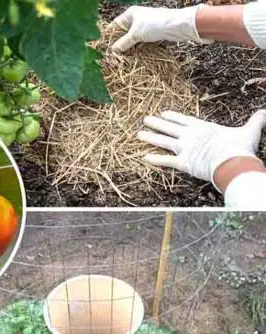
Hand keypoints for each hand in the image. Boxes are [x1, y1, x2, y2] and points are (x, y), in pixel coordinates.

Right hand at [111, 5, 211, 51]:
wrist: (177, 25)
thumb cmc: (155, 25)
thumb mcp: (136, 34)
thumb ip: (123, 43)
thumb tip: (113, 50)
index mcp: (130, 14)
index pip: (114, 25)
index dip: (109, 36)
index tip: (104, 47)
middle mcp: (136, 18)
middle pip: (122, 32)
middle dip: (118, 43)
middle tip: (112, 54)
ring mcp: (144, 25)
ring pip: (131, 38)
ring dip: (127, 47)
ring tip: (122, 57)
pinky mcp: (151, 32)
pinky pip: (140, 41)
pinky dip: (136, 47)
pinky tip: (133, 54)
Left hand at [138, 110, 265, 189]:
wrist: (234, 162)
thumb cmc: (241, 147)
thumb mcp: (250, 130)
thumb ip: (256, 121)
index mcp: (204, 128)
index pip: (185, 119)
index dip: (174, 116)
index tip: (163, 112)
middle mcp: (191, 136)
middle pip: (170, 128)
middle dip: (157, 123)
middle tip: (145, 119)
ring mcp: (185, 149)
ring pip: (163, 141)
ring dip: (151, 138)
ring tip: (138, 134)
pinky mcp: (183, 162)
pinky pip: (166, 161)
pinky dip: (155, 159)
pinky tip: (143, 157)